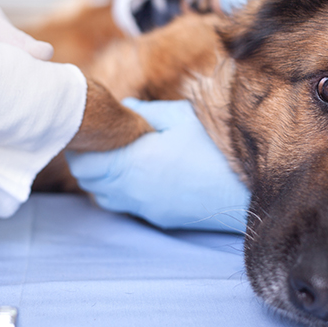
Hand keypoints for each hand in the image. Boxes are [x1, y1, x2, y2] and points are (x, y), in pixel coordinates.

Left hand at [67, 98, 250, 231]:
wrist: (246, 191)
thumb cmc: (215, 148)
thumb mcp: (180, 117)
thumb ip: (146, 112)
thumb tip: (124, 107)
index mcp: (132, 163)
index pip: (82, 163)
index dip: (81, 146)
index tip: (92, 130)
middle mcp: (132, 191)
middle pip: (88, 182)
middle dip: (89, 161)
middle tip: (104, 140)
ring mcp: (145, 209)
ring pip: (105, 198)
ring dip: (104, 179)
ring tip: (122, 157)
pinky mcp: (160, 219)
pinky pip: (129, 207)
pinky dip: (124, 192)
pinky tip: (145, 174)